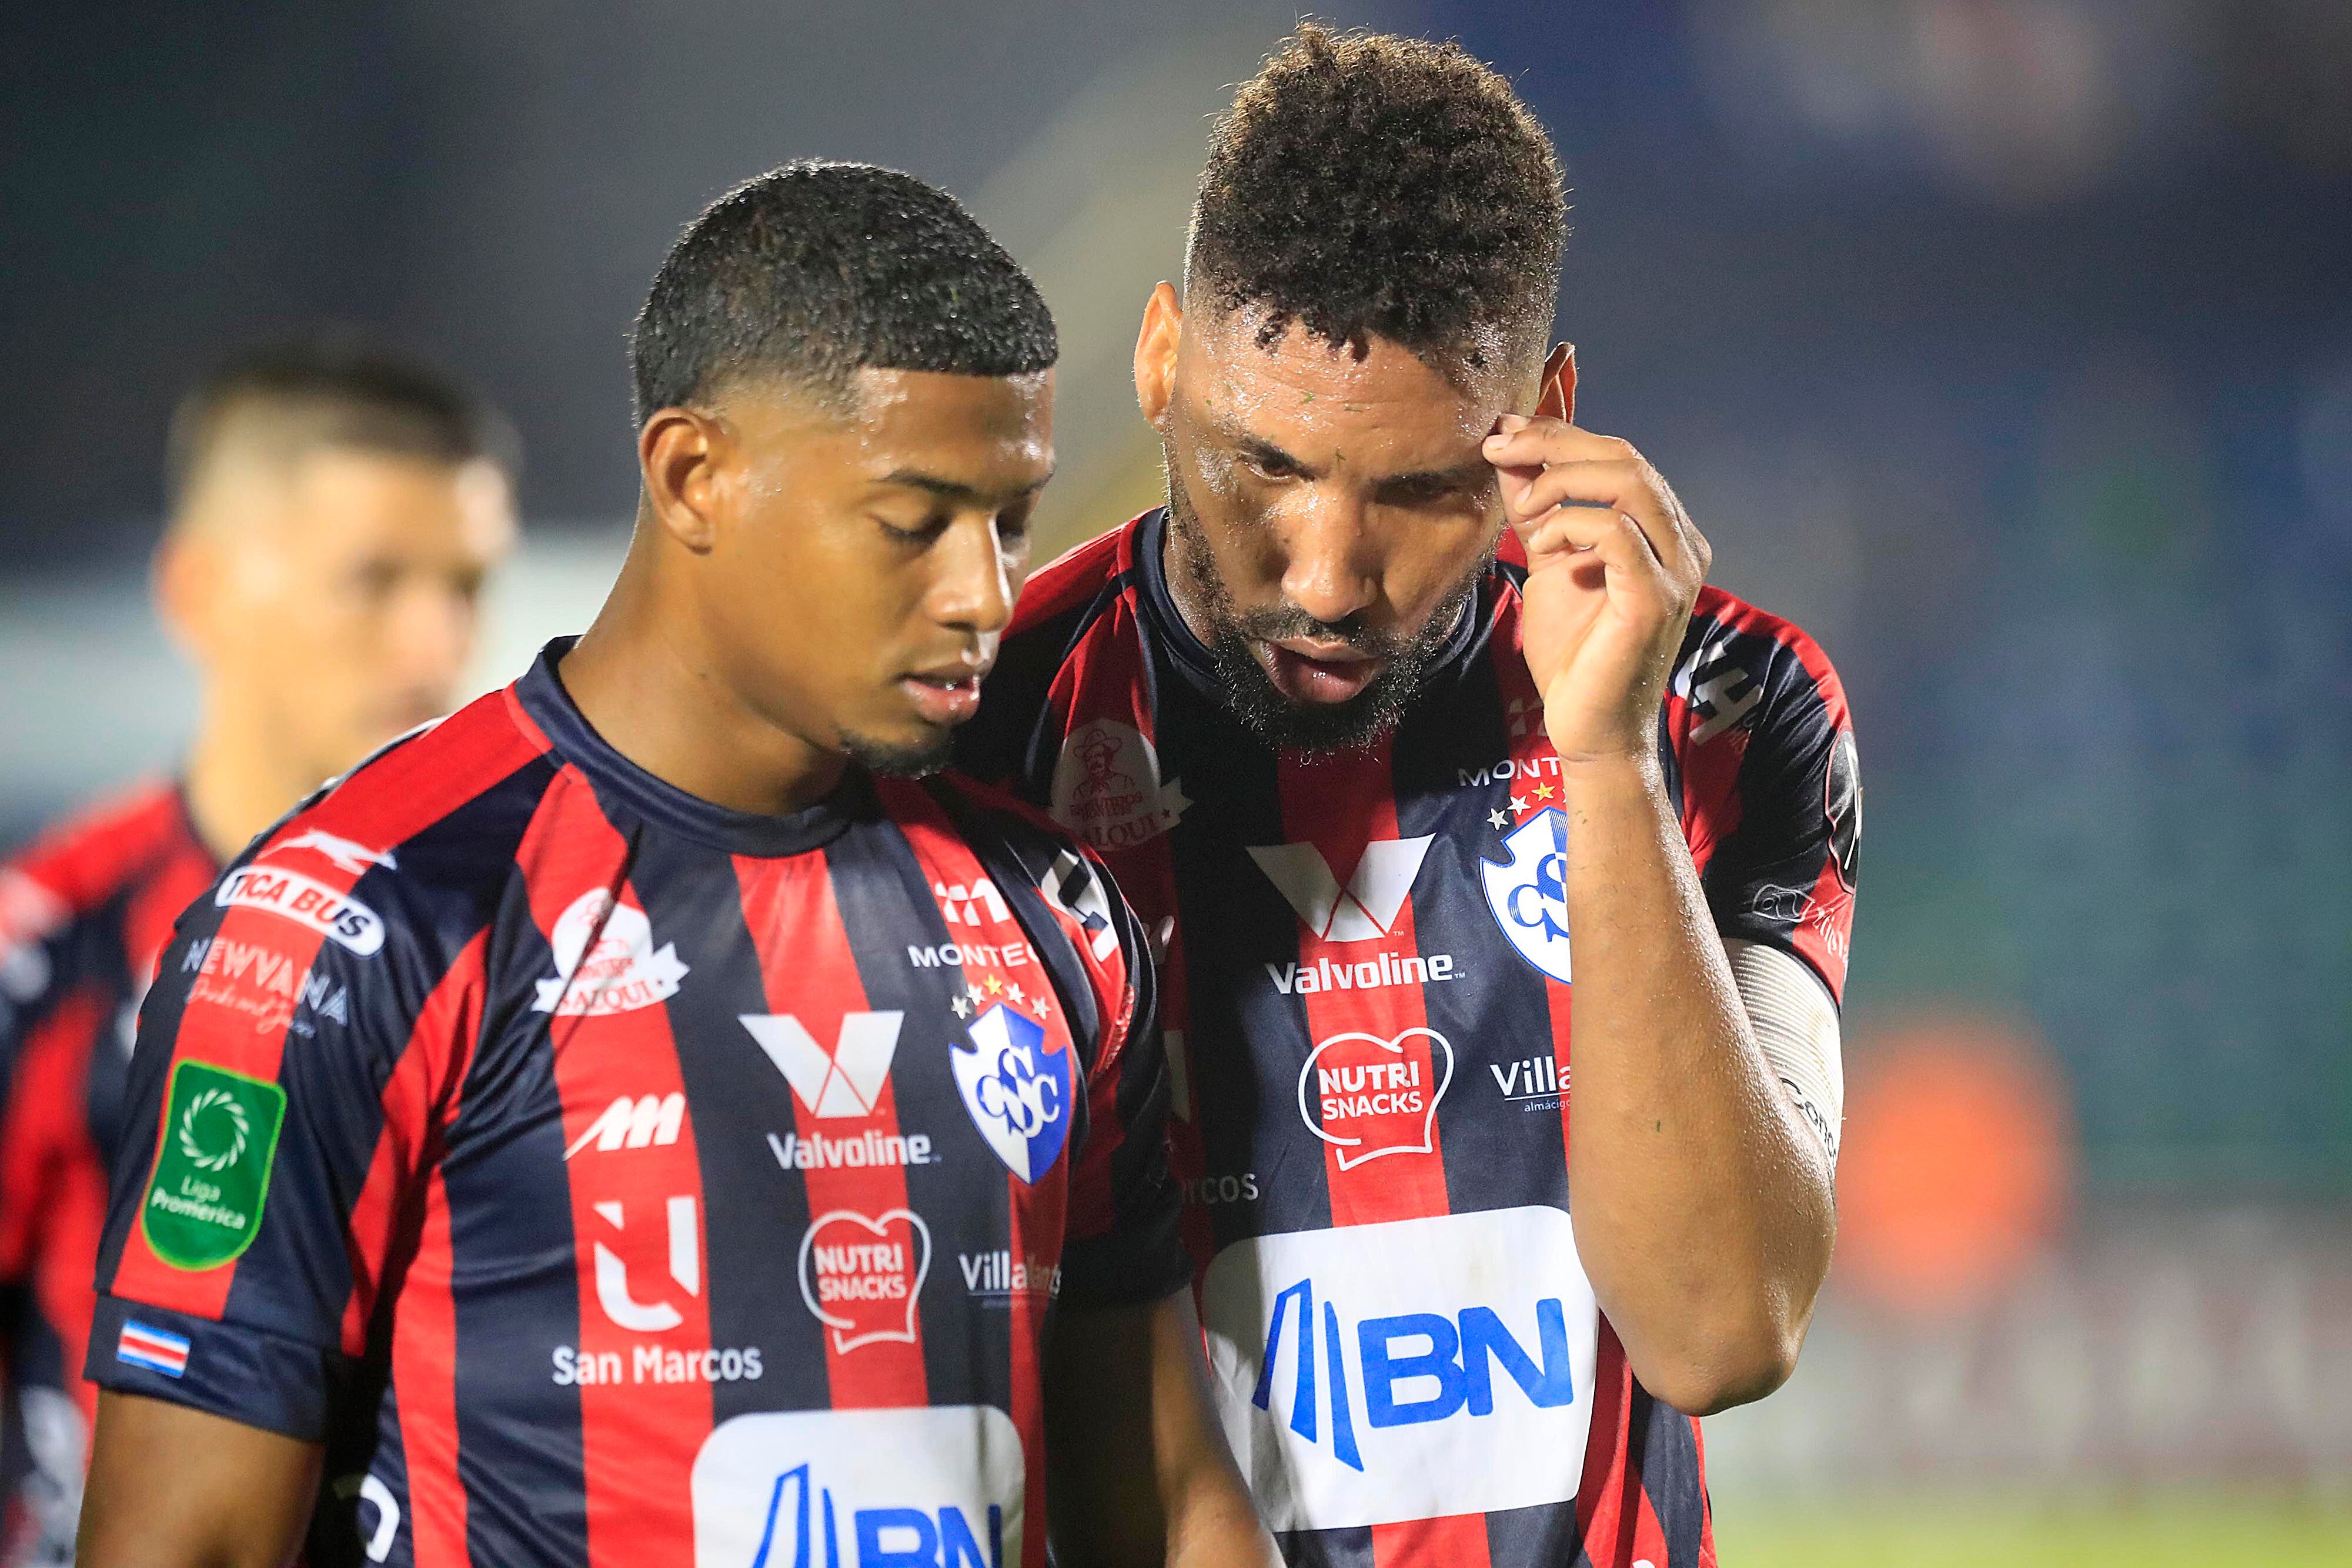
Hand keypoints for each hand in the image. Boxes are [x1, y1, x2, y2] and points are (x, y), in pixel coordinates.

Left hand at [1483, 418, 1709, 764]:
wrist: (1588, 727)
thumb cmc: (1573, 653)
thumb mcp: (1548, 563)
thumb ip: (1537, 509)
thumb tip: (1510, 448)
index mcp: (1663, 530)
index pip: (1618, 456)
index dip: (1559, 433)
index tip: (1502, 431)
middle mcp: (1682, 543)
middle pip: (1625, 457)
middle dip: (1553, 442)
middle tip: (1496, 446)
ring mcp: (1677, 570)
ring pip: (1629, 482)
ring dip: (1561, 479)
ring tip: (1523, 508)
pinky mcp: (1657, 599)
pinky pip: (1617, 532)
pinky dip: (1571, 526)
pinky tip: (1541, 547)